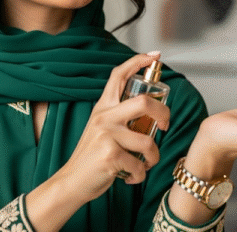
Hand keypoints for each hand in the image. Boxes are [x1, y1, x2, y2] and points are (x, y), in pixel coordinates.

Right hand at [57, 52, 170, 197]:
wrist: (72, 181)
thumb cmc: (93, 156)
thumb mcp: (102, 128)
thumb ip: (120, 117)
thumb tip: (151, 111)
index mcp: (103, 107)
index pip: (119, 75)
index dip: (138, 61)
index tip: (155, 55)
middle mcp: (104, 117)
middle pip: (144, 102)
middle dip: (164, 114)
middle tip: (165, 126)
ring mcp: (106, 135)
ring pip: (147, 142)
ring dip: (153, 158)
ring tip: (145, 164)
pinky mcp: (110, 155)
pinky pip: (139, 165)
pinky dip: (140, 175)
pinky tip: (131, 176)